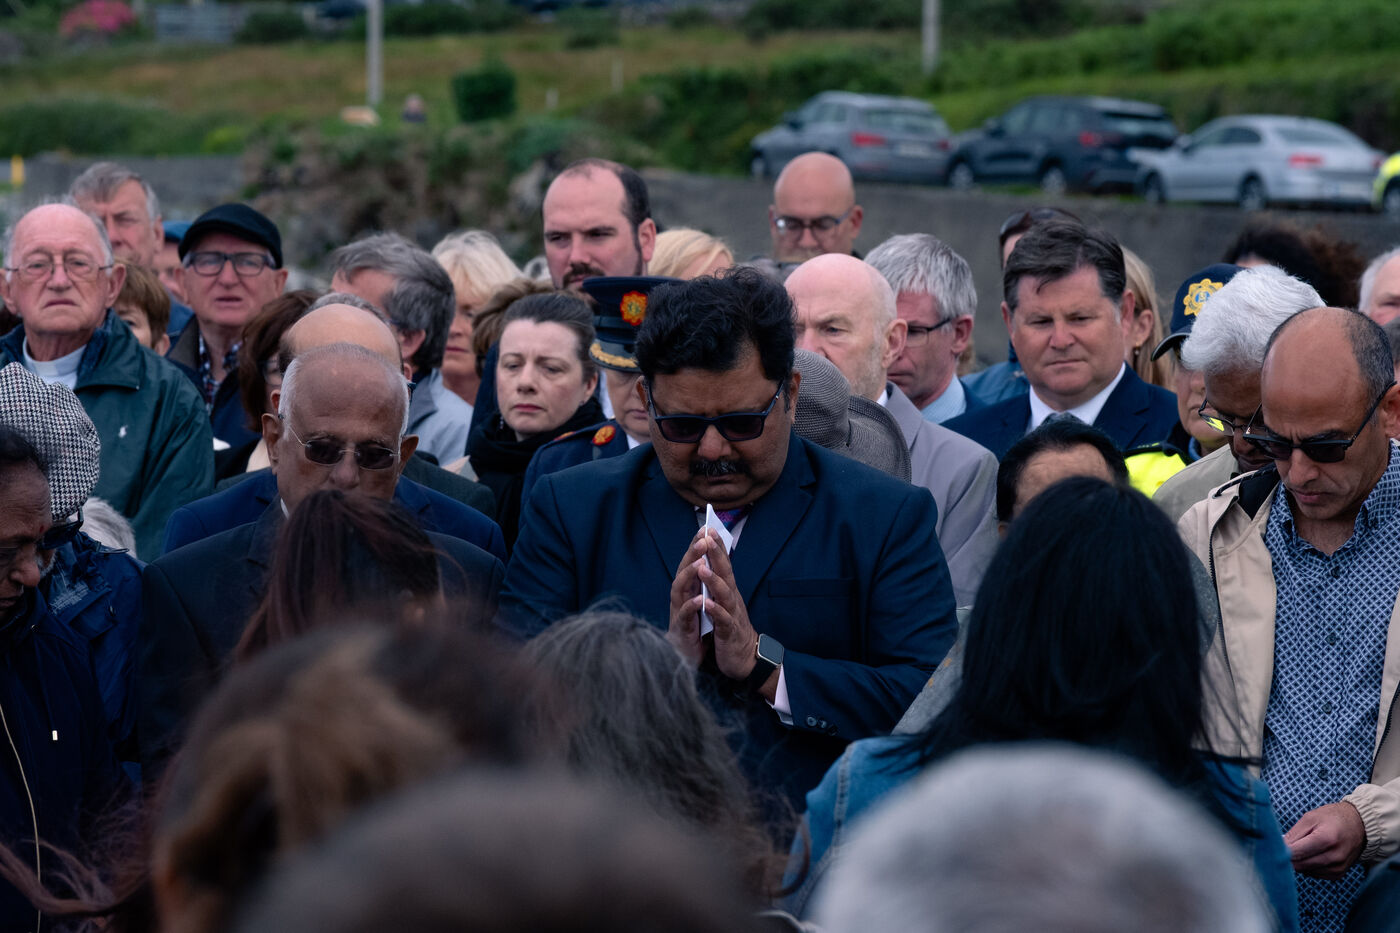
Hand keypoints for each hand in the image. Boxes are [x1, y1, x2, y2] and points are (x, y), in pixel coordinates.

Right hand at [667, 528, 713, 666]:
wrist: (689, 658)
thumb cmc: (696, 628)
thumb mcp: (703, 601)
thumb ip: (705, 582)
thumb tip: (712, 558)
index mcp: (688, 589)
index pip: (692, 563)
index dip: (697, 546)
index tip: (706, 528)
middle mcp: (680, 597)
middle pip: (683, 571)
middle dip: (692, 554)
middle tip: (702, 539)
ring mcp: (678, 613)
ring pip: (679, 590)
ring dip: (688, 575)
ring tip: (699, 563)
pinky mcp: (680, 631)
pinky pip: (684, 617)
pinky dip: (691, 607)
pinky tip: (700, 599)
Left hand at [696, 529, 761, 685]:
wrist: (745, 658)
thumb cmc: (730, 628)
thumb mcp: (724, 602)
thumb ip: (718, 584)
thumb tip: (709, 561)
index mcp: (728, 591)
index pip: (722, 565)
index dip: (716, 547)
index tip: (708, 528)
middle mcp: (732, 599)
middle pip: (725, 573)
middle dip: (716, 555)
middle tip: (707, 537)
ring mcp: (732, 614)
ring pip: (724, 594)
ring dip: (713, 580)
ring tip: (702, 567)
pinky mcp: (729, 632)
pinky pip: (723, 620)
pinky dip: (715, 610)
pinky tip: (706, 603)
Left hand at [1285, 801, 1366, 878]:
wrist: (1359, 826)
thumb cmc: (1332, 818)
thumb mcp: (1310, 818)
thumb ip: (1294, 834)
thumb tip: (1277, 847)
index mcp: (1326, 839)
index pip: (1296, 853)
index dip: (1281, 851)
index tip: (1272, 846)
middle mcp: (1334, 857)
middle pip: (1299, 865)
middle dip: (1287, 857)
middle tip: (1282, 847)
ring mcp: (1338, 868)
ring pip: (1305, 871)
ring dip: (1298, 862)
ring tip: (1301, 847)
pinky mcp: (1338, 875)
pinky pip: (1314, 874)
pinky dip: (1308, 865)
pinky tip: (1311, 854)